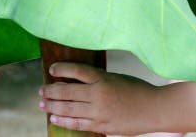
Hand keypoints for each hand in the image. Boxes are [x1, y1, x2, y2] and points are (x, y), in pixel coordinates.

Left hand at [39, 62, 165, 134]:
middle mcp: (99, 94)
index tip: (51, 69)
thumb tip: (75, 82)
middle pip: (67, 91)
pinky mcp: (102, 126)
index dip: (61, 68)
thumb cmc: (137, 90)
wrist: (155, 109)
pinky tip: (54, 117)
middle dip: (50, 91)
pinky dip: (64, 120)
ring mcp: (99, 112)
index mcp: (103, 78)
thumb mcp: (117, 78)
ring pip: (69, 109)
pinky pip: (78, 124)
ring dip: (52, 106)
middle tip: (41, 90)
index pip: (76, 70)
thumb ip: (98, 81)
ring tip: (42, 103)